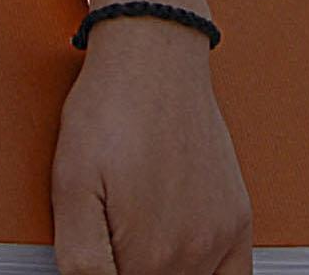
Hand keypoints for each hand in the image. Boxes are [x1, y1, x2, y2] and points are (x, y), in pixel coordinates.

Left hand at [51, 18, 250, 274]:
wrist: (154, 55)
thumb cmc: (109, 108)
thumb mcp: (70, 188)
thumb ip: (82, 260)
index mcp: (146, 254)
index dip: (101, 272)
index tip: (101, 245)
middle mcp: (191, 252)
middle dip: (128, 265)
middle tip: (113, 224)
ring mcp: (219, 236)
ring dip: (162, 269)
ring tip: (137, 230)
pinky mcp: (237, 218)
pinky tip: (184, 262)